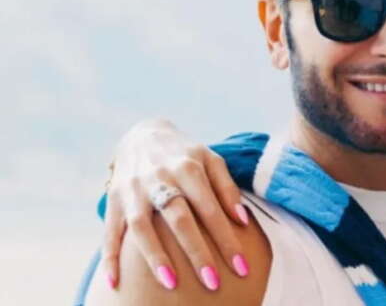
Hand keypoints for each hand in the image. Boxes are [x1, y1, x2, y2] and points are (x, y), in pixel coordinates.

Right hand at [102, 118, 248, 290]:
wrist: (143, 134)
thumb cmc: (185, 154)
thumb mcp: (211, 160)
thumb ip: (227, 188)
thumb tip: (242, 220)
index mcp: (188, 167)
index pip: (210, 209)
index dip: (226, 239)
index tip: (241, 267)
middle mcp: (160, 178)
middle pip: (179, 218)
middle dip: (196, 252)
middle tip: (213, 283)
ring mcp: (133, 189)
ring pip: (143, 226)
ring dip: (155, 256)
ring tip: (171, 284)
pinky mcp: (114, 200)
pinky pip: (110, 231)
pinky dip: (109, 257)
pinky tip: (114, 282)